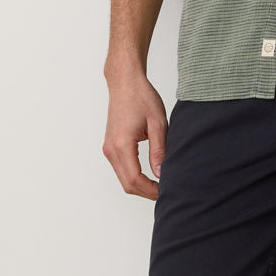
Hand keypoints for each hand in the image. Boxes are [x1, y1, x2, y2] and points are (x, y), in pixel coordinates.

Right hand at [102, 71, 167, 199]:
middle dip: (147, 192)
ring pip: (123, 179)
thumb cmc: (141, 97)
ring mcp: (108, 148)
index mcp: (121, 144)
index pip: (135, 179)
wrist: (125, 83)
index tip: (167, 190)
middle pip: (127, 184)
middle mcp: (111, 149)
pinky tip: (150, 176)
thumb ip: (159, 150)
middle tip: (167, 191)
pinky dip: (134, 177)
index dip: (151, 190)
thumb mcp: (157, 124)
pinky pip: (121, 169)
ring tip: (160, 185)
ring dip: (141, 186)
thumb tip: (161, 174)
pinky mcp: (110, 146)